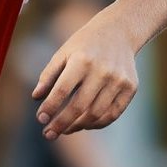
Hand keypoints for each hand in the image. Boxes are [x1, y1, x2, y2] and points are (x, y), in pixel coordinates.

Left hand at [33, 15, 140, 138]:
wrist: (119, 31)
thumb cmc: (85, 45)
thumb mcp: (63, 53)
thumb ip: (49, 75)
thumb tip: (36, 98)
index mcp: (82, 60)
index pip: (62, 90)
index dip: (50, 108)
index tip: (41, 120)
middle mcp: (102, 71)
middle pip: (79, 106)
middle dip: (61, 124)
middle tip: (48, 135)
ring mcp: (119, 80)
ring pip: (96, 114)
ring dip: (78, 126)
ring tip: (65, 129)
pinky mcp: (130, 88)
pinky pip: (113, 114)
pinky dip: (97, 123)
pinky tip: (84, 124)